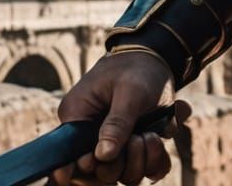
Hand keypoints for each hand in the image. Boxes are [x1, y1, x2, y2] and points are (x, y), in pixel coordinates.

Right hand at [52, 49, 189, 185]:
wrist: (157, 58)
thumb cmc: (138, 68)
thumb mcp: (130, 91)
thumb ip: (116, 122)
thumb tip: (102, 156)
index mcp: (77, 118)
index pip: (71, 157)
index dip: (87, 168)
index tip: (102, 161)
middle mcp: (90, 137)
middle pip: (100, 172)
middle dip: (123, 162)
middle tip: (139, 138)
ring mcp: (113, 144)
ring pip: (123, 174)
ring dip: (143, 160)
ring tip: (152, 134)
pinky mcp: (132, 147)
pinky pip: (144, 169)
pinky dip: (156, 160)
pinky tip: (160, 139)